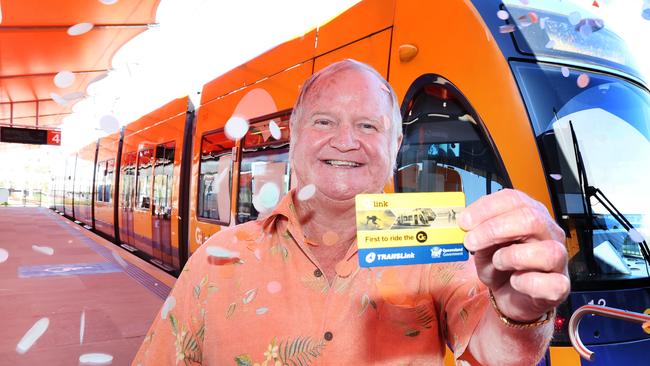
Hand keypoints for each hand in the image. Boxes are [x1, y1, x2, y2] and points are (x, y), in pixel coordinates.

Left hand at [458, 189, 569, 321]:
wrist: (510, 298)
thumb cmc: (500, 268)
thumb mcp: (483, 247)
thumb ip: (478, 234)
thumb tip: (468, 225)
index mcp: (531, 215)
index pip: (514, 200)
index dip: (486, 208)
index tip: (464, 221)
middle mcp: (549, 234)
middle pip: (531, 219)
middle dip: (494, 229)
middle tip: (470, 241)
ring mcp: (559, 261)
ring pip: (548, 251)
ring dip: (512, 256)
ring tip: (497, 262)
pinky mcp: (560, 287)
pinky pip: (552, 284)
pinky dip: (527, 283)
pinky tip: (515, 282)